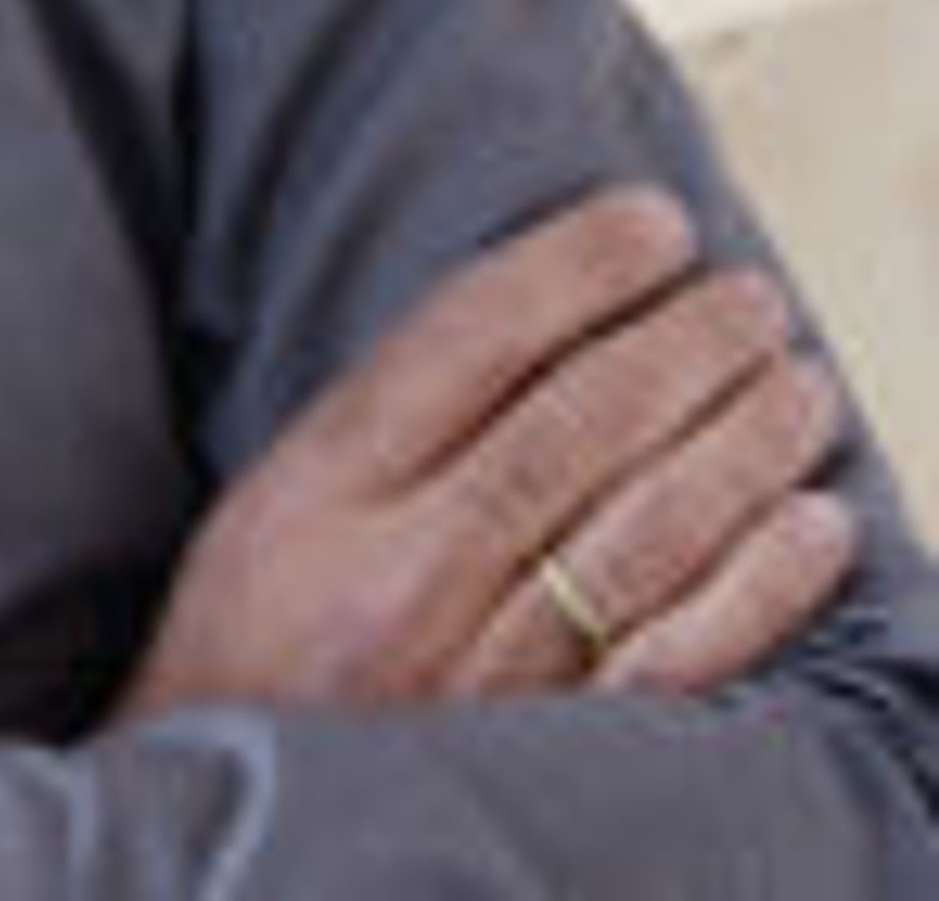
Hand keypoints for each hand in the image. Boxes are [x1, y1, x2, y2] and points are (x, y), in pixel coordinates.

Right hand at [113, 182, 857, 719]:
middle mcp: (403, 578)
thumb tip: (525, 327)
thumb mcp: (268, 513)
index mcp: (318, 497)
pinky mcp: (553, 760)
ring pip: (644, 532)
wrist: (223, 816)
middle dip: (678, 344)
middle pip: (573, 427)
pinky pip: (683, 658)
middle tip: (748, 295)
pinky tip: (813, 525)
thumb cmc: (247, 650)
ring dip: (740, 445)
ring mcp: (485, 676)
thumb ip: (377, 432)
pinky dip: (762, 586)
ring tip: (796, 382)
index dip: (571, 269)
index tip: (649, 221)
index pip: (466, 343)